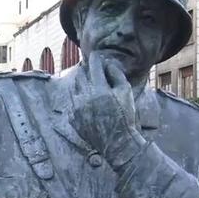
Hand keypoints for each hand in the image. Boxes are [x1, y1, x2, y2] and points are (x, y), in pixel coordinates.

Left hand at [72, 52, 145, 168]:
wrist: (117, 142)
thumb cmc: (125, 116)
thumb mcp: (126, 92)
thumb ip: (116, 74)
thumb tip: (107, 62)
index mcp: (99, 90)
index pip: (94, 66)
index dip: (96, 59)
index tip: (97, 55)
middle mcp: (84, 98)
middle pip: (81, 75)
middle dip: (87, 70)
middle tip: (93, 69)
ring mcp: (76, 109)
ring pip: (75, 88)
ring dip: (82, 83)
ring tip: (91, 84)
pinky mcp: (72, 118)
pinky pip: (73, 102)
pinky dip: (79, 98)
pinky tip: (88, 101)